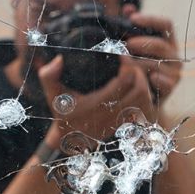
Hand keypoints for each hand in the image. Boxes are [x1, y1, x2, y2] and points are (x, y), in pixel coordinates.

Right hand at [38, 55, 154, 145]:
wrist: (70, 140)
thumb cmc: (63, 113)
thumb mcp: (53, 94)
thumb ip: (48, 75)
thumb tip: (58, 59)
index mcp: (98, 104)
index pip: (125, 80)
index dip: (127, 63)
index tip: (121, 54)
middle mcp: (113, 114)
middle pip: (140, 88)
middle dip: (138, 72)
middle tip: (130, 63)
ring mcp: (122, 121)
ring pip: (145, 99)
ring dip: (143, 83)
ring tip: (133, 73)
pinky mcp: (127, 124)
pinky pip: (145, 108)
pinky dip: (144, 95)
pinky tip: (135, 86)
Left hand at [122, 4, 181, 102]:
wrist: (145, 96)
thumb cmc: (139, 65)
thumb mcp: (136, 46)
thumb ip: (132, 27)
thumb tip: (128, 8)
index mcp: (167, 40)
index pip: (166, 24)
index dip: (150, 19)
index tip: (132, 18)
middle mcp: (174, 54)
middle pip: (160, 45)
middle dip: (142, 43)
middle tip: (126, 44)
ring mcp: (174, 71)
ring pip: (158, 64)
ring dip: (140, 63)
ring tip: (125, 62)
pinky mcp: (171, 87)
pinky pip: (165, 82)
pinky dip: (156, 79)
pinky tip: (147, 78)